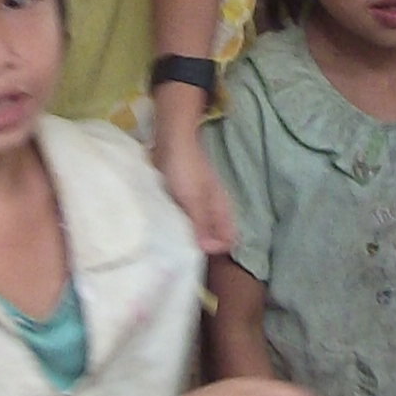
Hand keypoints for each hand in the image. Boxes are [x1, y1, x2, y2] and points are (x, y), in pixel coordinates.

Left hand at [155, 124, 236, 257]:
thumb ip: (202, 225)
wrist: (170, 140)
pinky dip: (179, 224)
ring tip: (172, 245)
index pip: (230, 239)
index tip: (197, 255)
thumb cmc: (185, 168)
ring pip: (199, 227)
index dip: (218, 250)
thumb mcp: (194, 199)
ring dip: (189, 236)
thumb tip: (209, 251)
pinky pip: (185, 218)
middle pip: (214, 235)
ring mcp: (198, 202)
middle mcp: (213, 208)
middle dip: (203, 246)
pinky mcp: (183, 197)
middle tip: (183, 255)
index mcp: (222, 208)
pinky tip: (166, 229)